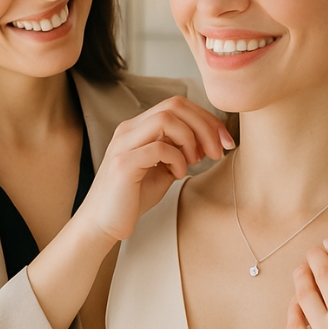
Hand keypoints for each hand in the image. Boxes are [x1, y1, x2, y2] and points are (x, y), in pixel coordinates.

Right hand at [80, 96, 233, 242]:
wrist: (103, 224)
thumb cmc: (133, 198)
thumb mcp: (163, 168)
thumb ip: (180, 150)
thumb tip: (208, 140)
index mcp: (138, 127)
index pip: (177, 105)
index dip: (206, 118)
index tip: (224, 140)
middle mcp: (129, 129)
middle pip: (175, 105)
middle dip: (205, 125)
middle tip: (218, 151)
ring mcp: (124, 144)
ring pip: (167, 119)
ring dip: (191, 139)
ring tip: (194, 162)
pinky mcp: (123, 163)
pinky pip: (159, 147)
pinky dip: (177, 159)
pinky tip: (177, 174)